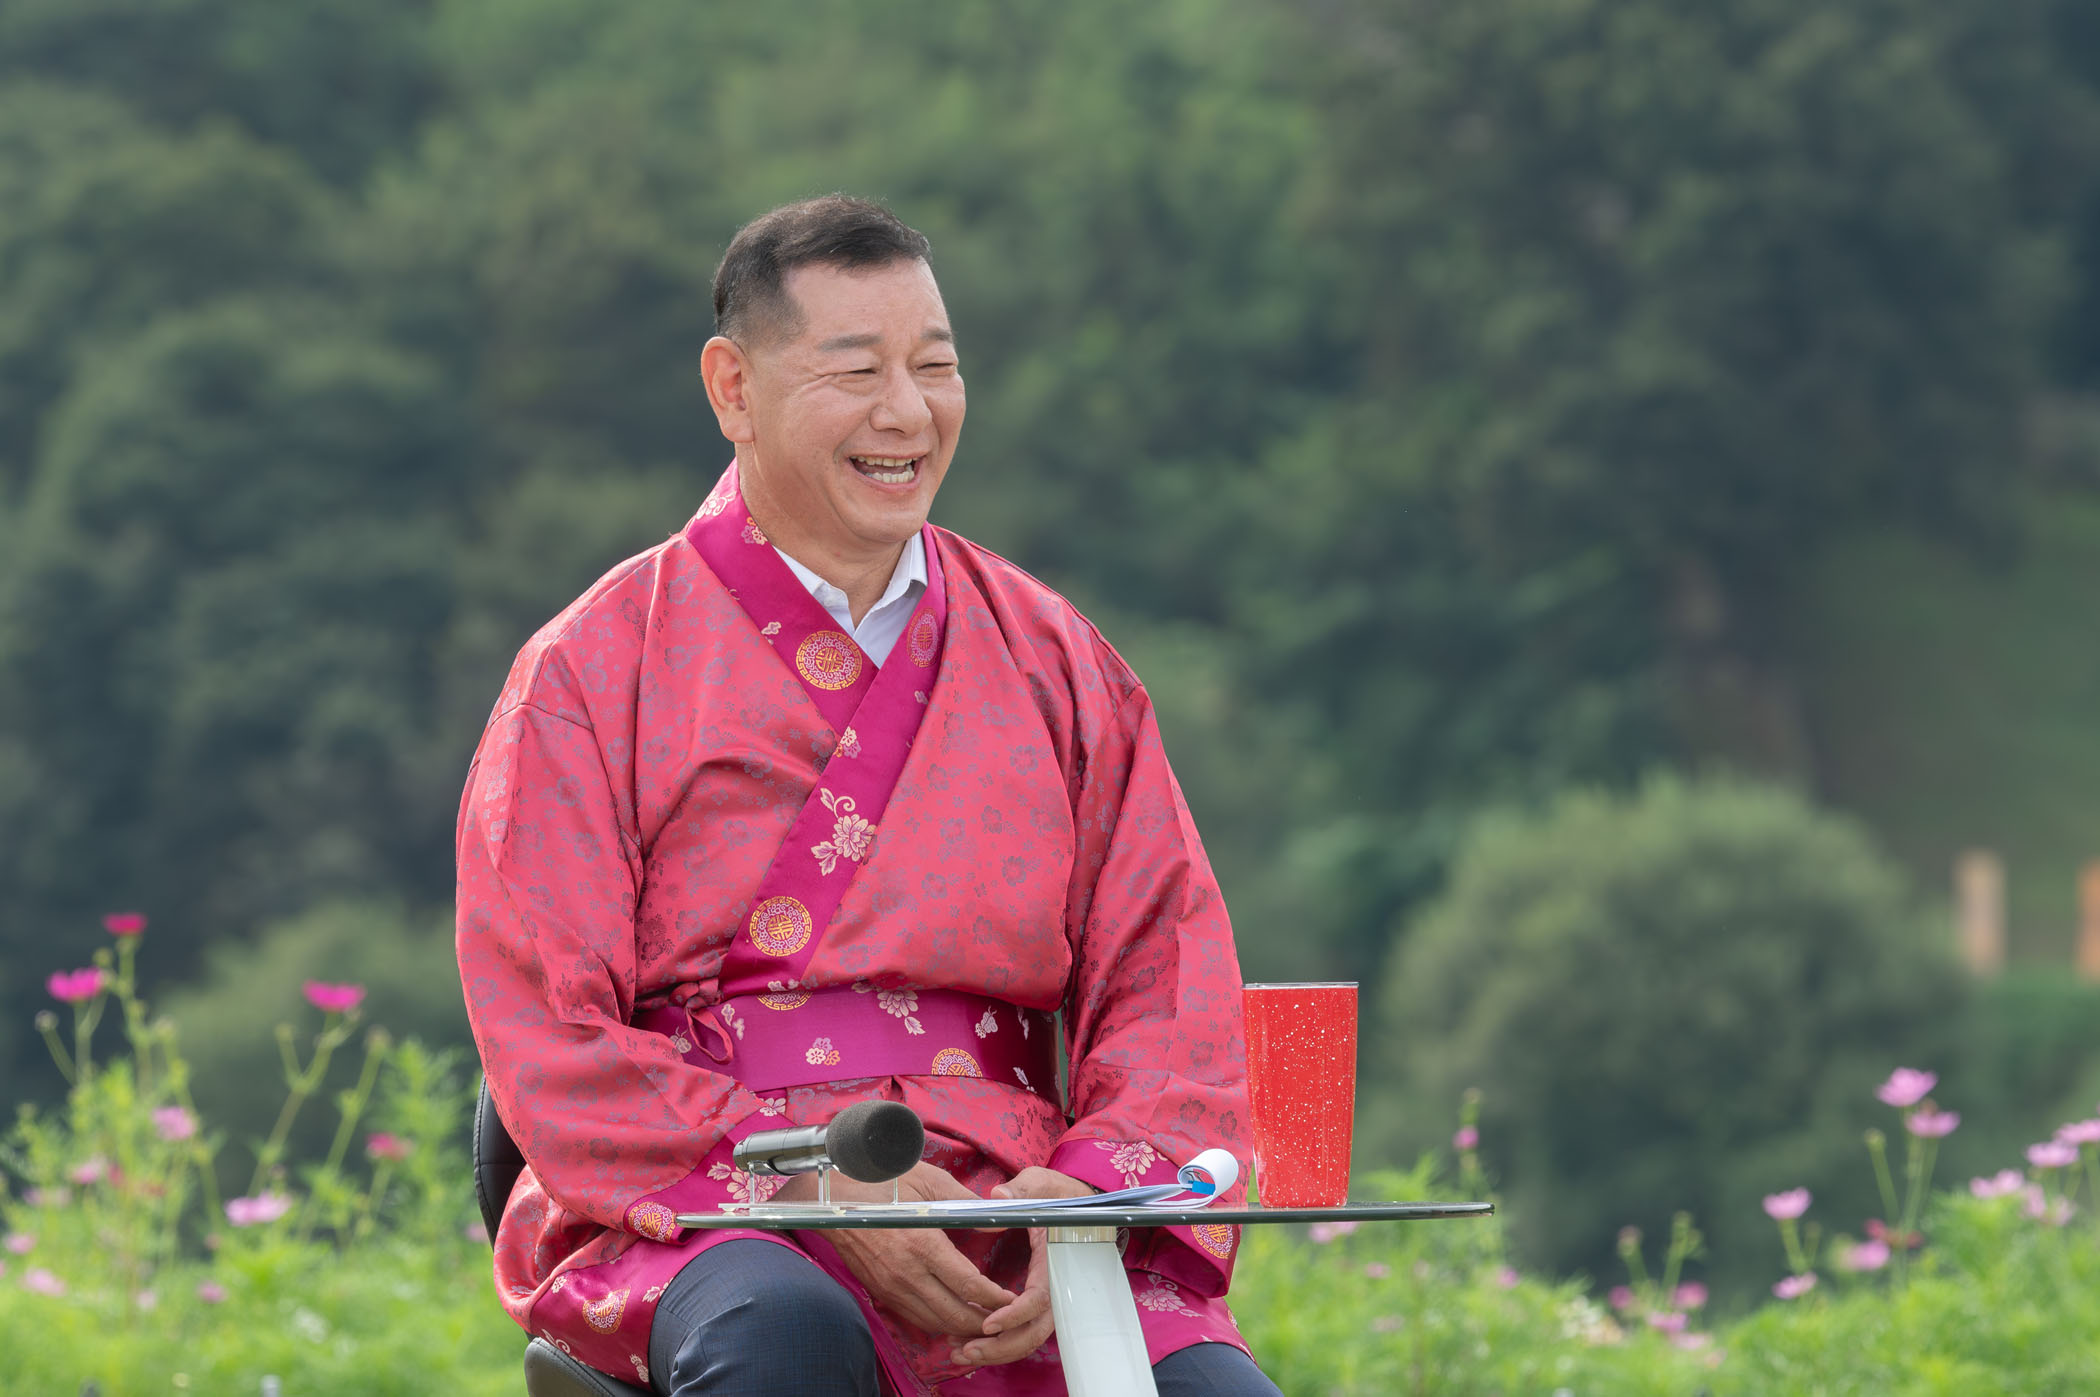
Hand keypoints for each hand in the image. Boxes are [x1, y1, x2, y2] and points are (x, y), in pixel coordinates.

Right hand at [774, 1161, 1018, 1340]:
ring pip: (934, 1322)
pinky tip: (951, 1315)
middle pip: (954, 1314)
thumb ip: (966, 1202)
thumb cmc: (880, 1182)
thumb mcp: (927, 1180)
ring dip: (961, 1326)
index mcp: (923, 1244)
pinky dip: (937, 1323)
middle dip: (984, 1322)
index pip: (968, 1285)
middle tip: (1004, 1316)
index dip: (995, 1297)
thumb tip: (998, 1217)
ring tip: (983, 1319)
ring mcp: (891, 1286)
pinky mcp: (880, 1291)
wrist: (829, 1200)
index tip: (1011, 1296)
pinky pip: (914, 1318)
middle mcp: (907, 1273)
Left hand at [952, 1166, 1099, 1367]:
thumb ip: (1022, 1189)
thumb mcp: (1041, 1183)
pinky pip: (1022, 1331)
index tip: (988, 1323)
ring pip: (1027, 1337)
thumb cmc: (1059, 1194)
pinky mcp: (1037, 1302)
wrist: (1077, 1204)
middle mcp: (1056, 1285)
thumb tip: (999, 1196)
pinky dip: (999, 1343)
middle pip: (1034, 1331)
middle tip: (966, 1351)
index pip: (1040, 1299)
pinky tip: (969, 1344)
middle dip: (1002, 1347)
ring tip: (960, 1353)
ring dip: (996, 1350)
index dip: (1015, 1315)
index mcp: (1056, 1260)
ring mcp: (1048, 1296)